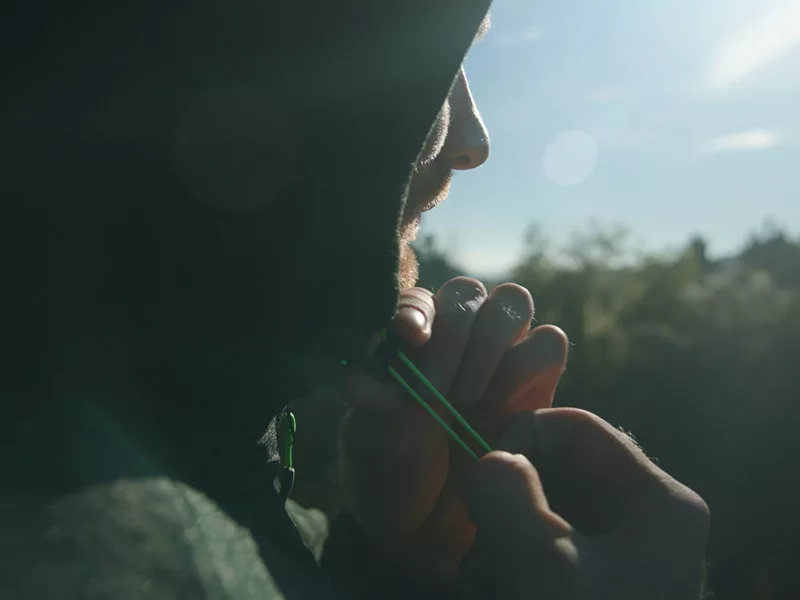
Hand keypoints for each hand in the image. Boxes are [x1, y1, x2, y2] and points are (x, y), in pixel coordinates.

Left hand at [338, 276, 568, 577]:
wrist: (432, 525)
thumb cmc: (390, 472)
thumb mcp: (370, 440)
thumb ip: (370, 405)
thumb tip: (354, 379)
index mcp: (409, 338)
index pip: (420, 298)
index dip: (418, 310)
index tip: (409, 337)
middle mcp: (456, 336)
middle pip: (468, 293)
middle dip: (455, 336)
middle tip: (438, 391)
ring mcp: (499, 354)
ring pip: (512, 302)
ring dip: (491, 345)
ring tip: (472, 398)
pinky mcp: (538, 380)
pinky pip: (549, 342)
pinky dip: (528, 364)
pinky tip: (502, 406)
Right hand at [461, 408, 709, 598]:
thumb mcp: (543, 567)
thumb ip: (506, 495)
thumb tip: (486, 462)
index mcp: (656, 502)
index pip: (578, 429)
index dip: (522, 436)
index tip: (478, 472)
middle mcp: (644, 518)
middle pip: (561, 466)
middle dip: (510, 488)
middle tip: (478, 525)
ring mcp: (618, 552)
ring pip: (545, 502)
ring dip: (504, 525)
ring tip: (485, 565)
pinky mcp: (591, 579)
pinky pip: (541, 540)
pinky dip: (510, 552)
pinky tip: (494, 579)